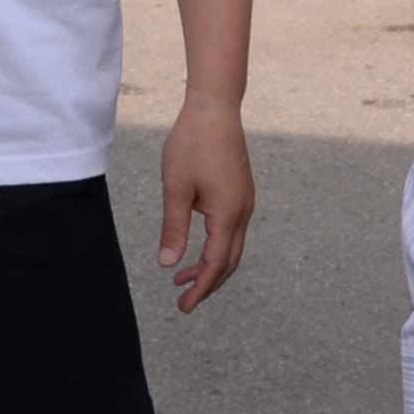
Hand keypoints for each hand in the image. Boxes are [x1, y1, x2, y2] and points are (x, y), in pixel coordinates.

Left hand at [157, 94, 252, 314]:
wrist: (215, 107)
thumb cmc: (192, 143)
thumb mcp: (175, 187)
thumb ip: (173, 228)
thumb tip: (168, 264)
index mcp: (228, 214)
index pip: (216, 264)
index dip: (200, 288)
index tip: (183, 305)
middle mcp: (243, 211)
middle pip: (229, 261)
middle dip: (207, 283)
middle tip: (183, 300)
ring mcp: (245, 201)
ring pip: (232, 246)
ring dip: (211, 264)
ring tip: (183, 276)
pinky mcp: (241, 191)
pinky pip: (232, 229)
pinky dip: (216, 246)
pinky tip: (197, 244)